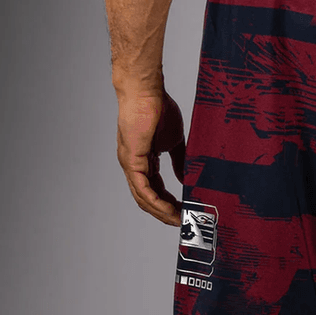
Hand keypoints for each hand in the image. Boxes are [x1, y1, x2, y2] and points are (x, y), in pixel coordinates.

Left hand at [115, 87, 185, 225]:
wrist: (147, 92)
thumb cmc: (159, 109)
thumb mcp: (175, 142)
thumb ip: (179, 162)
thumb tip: (185, 179)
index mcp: (143, 162)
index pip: (154, 190)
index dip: (169, 204)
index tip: (185, 212)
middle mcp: (133, 167)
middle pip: (147, 200)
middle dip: (166, 214)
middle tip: (184, 222)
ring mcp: (130, 165)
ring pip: (144, 199)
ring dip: (162, 212)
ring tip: (179, 220)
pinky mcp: (132, 161)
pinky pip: (143, 190)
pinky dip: (156, 202)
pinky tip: (169, 209)